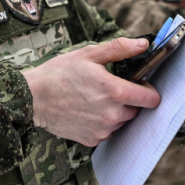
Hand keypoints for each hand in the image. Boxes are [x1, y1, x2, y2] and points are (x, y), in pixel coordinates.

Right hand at [23, 38, 160, 146]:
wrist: (33, 98)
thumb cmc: (58, 74)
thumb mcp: (89, 54)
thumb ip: (120, 49)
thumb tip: (143, 44)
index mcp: (115, 92)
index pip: (151, 99)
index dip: (148, 90)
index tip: (140, 85)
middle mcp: (112, 115)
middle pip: (137, 110)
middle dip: (130, 100)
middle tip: (110, 88)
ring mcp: (102, 130)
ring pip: (122, 122)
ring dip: (116, 112)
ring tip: (95, 98)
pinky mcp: (92, 140)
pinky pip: (107, 132)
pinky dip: (102, 122)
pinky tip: (87, 110)